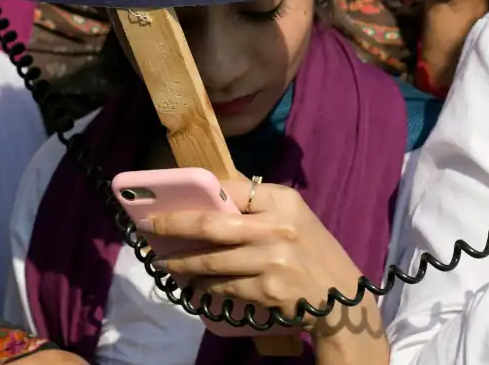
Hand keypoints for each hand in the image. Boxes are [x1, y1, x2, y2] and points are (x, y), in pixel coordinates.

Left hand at [148, 179, 377, 339]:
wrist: (340, 298)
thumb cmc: (312, 253)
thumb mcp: (294, 220)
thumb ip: (259, 209)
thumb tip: (209, 200)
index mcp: (283, 202)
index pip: (230, 189)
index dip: (195, 194)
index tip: (168, 200)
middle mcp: (277, 227)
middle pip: (211, 224)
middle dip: (173, 226)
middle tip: (148, 229)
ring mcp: (272, 260)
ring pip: (211, 261)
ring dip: (182, 264)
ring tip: (166, 264)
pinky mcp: (267, 290)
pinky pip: (223, 287)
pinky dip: (205, 288)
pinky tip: (196, 288)